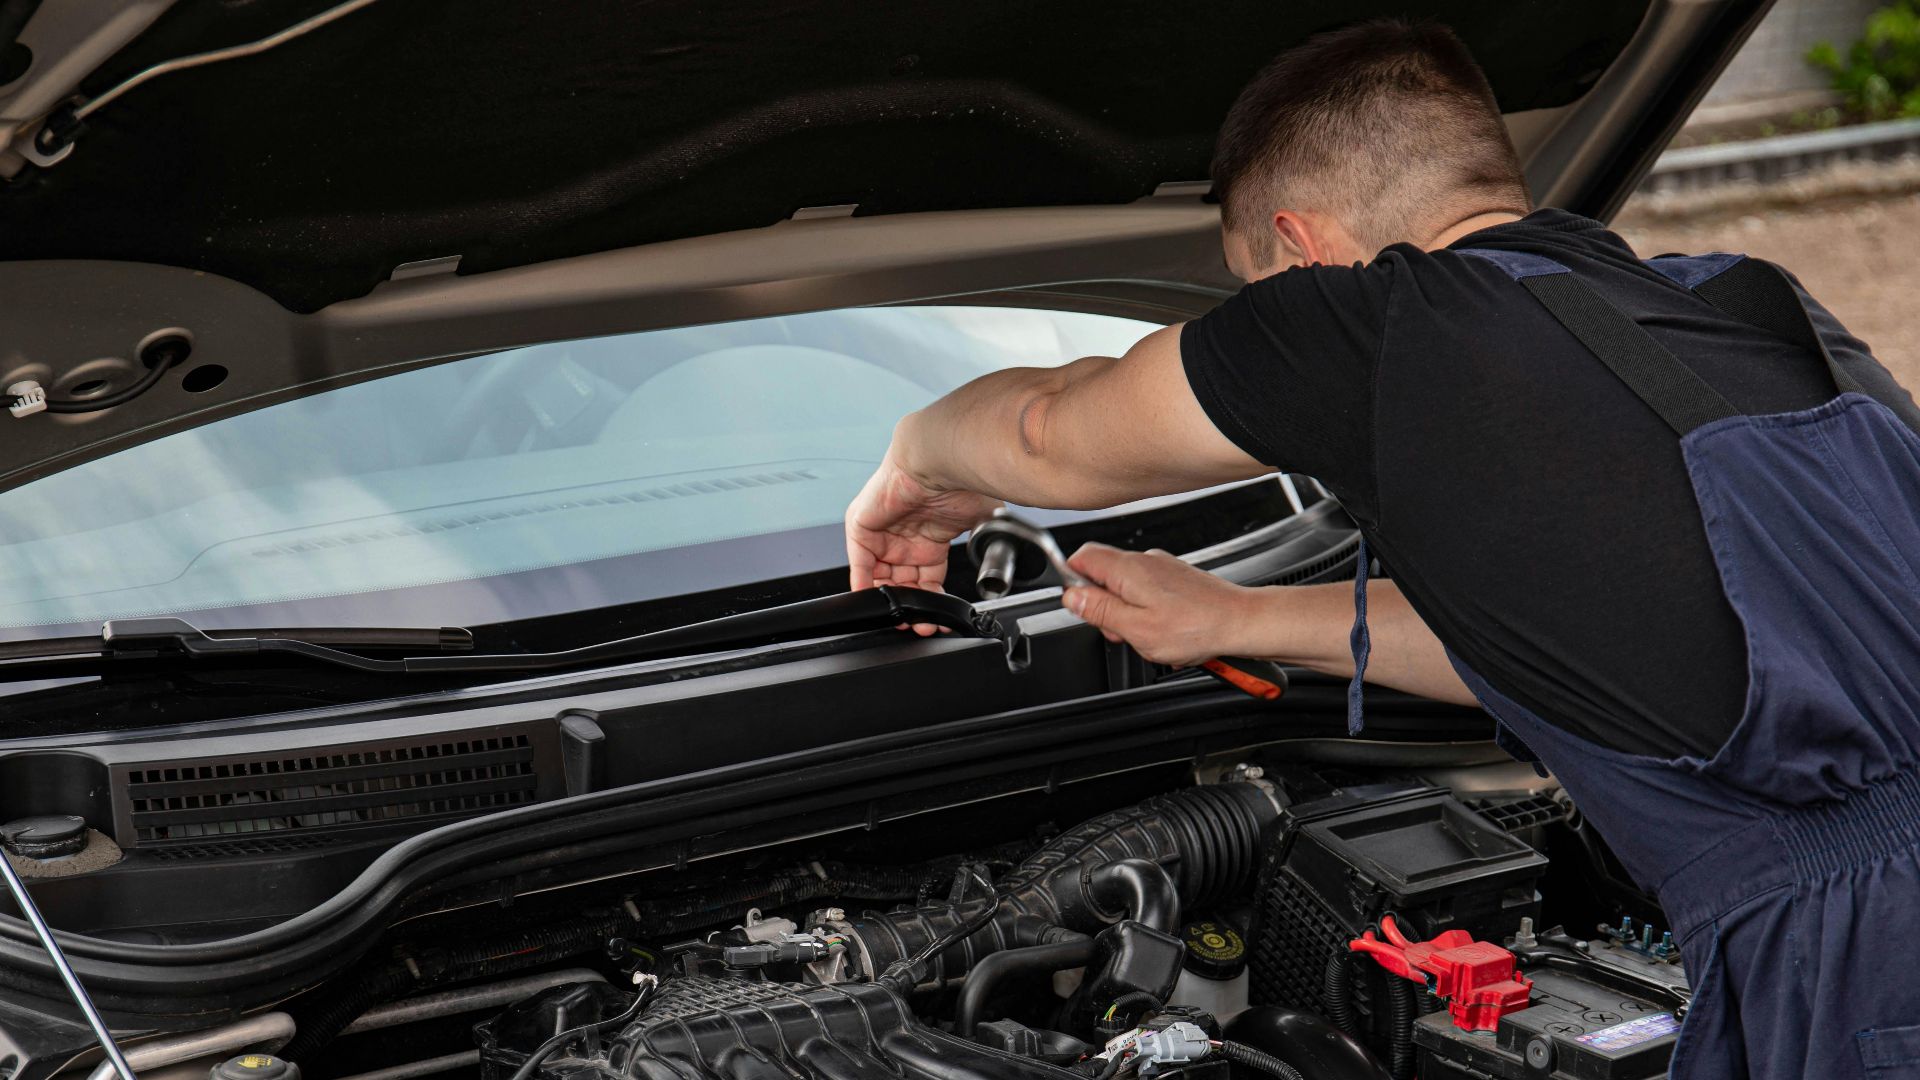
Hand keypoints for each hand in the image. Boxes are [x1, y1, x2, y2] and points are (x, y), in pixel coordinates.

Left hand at [846, 451, 1000, 609]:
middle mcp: (906, 537)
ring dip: (890, 600)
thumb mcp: (982, 523)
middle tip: (920, 624)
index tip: (938, 620)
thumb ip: (987, 547)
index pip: (927, 579)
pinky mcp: (862, 526)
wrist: (939, 459)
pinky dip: (865, 584)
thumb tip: (1000, 570)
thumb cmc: (962, 480)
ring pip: (881, 577)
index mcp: (931, 538)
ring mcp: (884, 533)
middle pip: (903, 582)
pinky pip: (859, 563)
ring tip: (903, 617)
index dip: (931, 600)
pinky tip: (877, 602)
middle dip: (911, 606)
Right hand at [1061, 543, 1263, 667]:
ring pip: (1125, 587)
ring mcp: (1161, 568)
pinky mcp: (1175, 578)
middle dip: (1104, 606)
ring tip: (1149, 635)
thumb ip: (1100, 610)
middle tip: (1121, 631)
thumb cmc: (1197, 627)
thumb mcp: (1137, 628)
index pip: (1080, 558)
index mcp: (1128, 570)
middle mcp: (1144, 561)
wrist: (1241, 622)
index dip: (1072, 583)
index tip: (1082, 607)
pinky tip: (1165, 631)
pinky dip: (1148, 613)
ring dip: (1128, 614)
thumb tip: (1072, 597)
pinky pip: (1147, 593)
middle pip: (1101, 575)